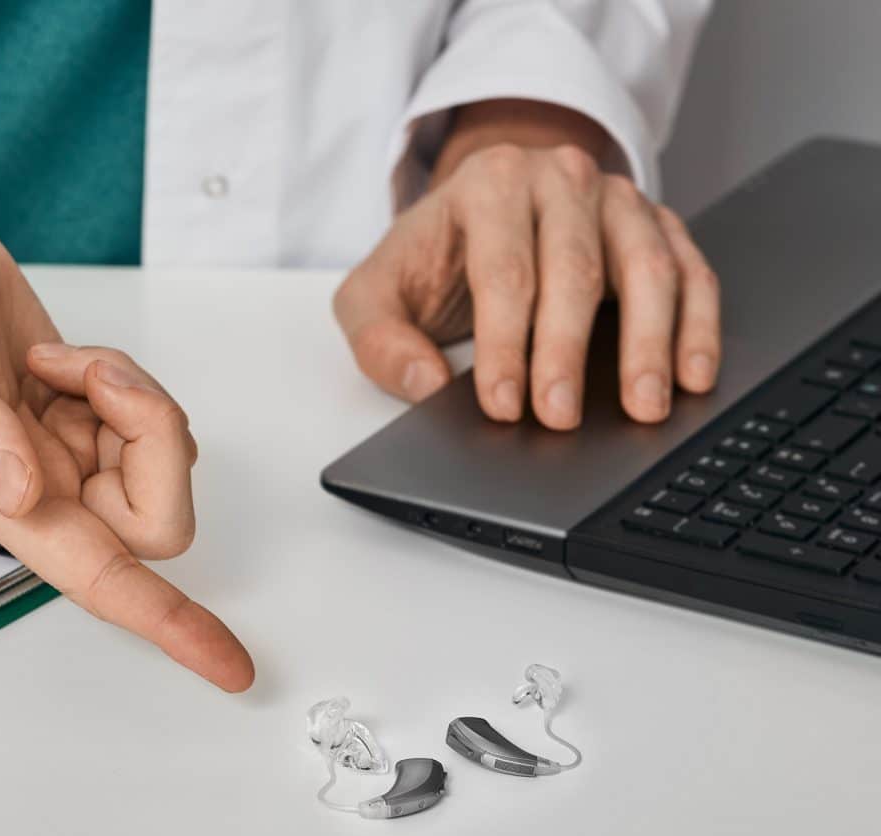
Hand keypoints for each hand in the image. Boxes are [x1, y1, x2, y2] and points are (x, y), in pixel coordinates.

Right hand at [0, 180, 253, 691]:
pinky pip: (143, 421)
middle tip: (97, 378)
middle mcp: (31, 487)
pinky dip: (124, 381)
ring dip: (134, 400)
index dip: (167, 622)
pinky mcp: (75, 413)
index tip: (228, 666)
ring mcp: (58, 451)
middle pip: (154, 520)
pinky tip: (62, 359)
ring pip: (156, 463)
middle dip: (154, 440)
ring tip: (63, 360)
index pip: (96, 577)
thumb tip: (18, 493)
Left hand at [333, 99, 720, 429]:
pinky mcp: (658, 224)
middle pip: (575, 270)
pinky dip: (697, 324)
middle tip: (560, 418)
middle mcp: (560, 178)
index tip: (503, 404)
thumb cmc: (431, 259)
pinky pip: (690, 271)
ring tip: (644, 407)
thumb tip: (423, 384)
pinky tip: (692, 375)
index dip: (504, 344)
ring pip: (647, 267)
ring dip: (649, 343)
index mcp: (490, 185)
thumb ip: (380, 339)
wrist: (478, 210)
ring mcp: (617, 198)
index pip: (504, 272)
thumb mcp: (376, 293)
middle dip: (567, 352)